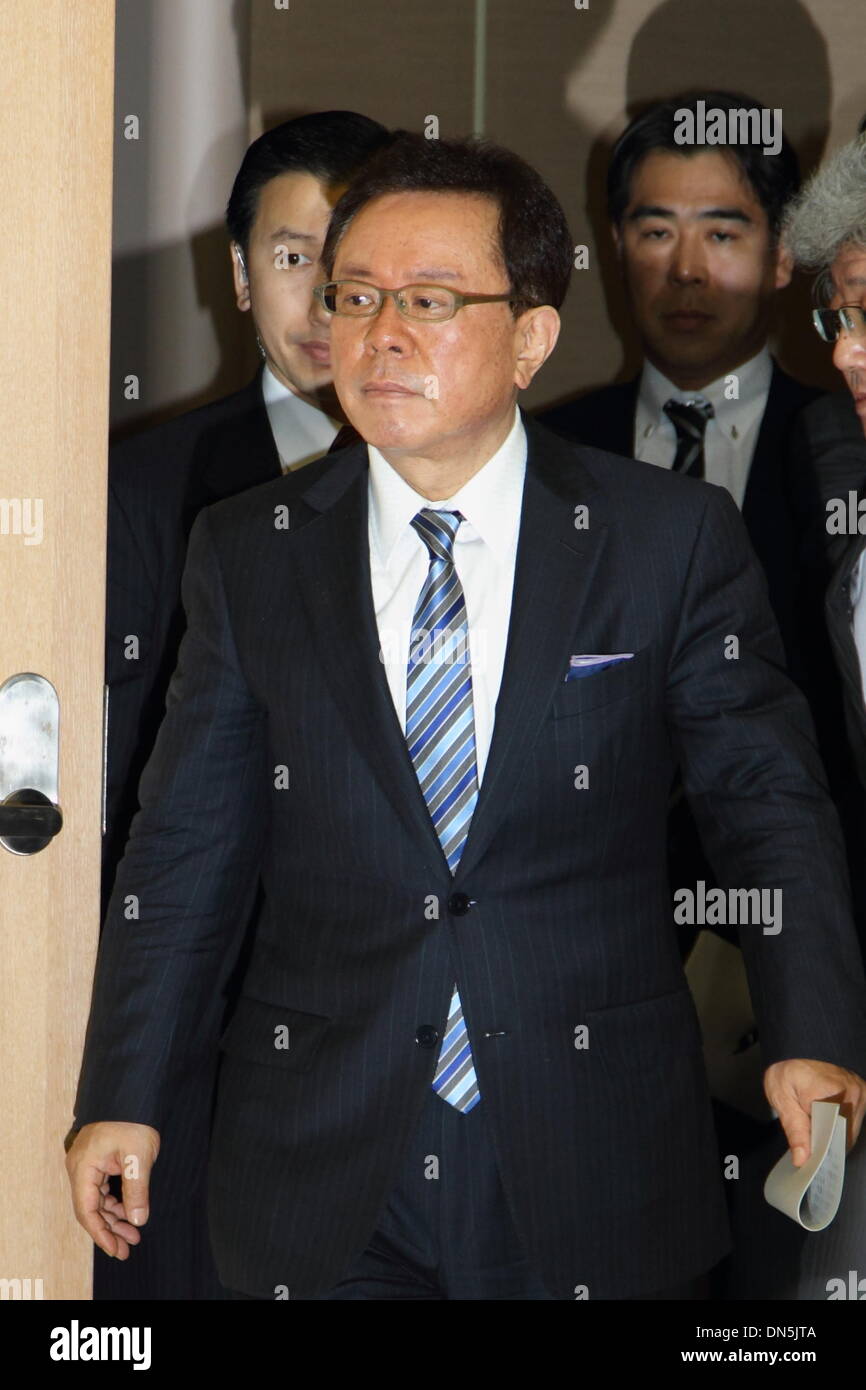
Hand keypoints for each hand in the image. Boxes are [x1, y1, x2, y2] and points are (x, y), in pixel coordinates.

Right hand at [65, 1122, 159, 1258]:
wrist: (133, 1093)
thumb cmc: (134, 1119)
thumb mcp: (139, 1156)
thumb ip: (136, 1189)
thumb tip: (137, 1220)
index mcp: (83, 1167)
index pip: (87, 1210)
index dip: (101, 1233)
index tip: (116, 1249)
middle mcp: (80, 1168)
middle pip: (91, 1208)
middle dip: (110, 1229)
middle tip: (128, 1247)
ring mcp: (88, 1164)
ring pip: (97, 1200)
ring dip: (114, 1217)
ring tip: (134, 1234)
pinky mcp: (98, 1160)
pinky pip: (102, 1189)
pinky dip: (116, 1202)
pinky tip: (130, 1212)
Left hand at [764, 1059, 865, 1166]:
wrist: (797, 1044)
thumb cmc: (788, 1067)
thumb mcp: (781, 1096)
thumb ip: (794, 1129)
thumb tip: (802, 1159)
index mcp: (830, 1092)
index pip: (832, 1136)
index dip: (820, 1152)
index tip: (808, 1162)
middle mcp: (852, 1092)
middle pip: (844, 1136)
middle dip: (826, 1145)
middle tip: (807, 1151)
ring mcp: (860, 1092)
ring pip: (851, 1130)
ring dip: (833, 1136)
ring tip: (814, 1134)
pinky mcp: (862, 1093)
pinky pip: (854, 1120)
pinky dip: (840, 1126)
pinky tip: (824, 1125)